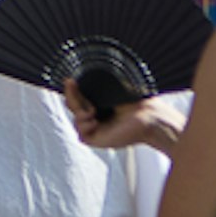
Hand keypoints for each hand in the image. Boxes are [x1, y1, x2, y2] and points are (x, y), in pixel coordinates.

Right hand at [65, 83, 182, 156]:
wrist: (146, 115)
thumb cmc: (134, 101)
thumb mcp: (111, 88)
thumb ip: (95, 84)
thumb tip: (77, 77)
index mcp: (100, 104)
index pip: (79, 97)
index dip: (72, 90)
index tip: (69, 80)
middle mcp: (97, 116)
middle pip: (73, 106)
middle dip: (72, 95)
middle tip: (72, 84)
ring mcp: (95, 128)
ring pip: (75, 118)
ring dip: (80, 111)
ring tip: (93, 111)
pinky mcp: (95, 139)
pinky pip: (80, 131)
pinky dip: (83, 124)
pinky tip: (94, 121)